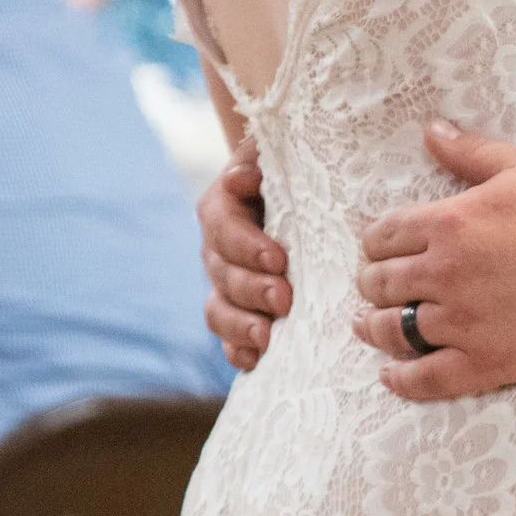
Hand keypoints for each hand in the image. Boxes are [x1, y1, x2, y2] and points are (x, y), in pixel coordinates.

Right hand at [200, 138, 287, 370]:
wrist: (297, 196)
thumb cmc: (293, 172)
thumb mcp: (279, 156)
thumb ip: (261, 159)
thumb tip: (241, 177)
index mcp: (222, 208)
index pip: (223, 227)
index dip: (246, 246)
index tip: (278, 259)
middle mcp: (217, 249)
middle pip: (223, 274)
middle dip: (252, 290)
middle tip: (284, 299)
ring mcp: (225, 284)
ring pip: (219, 310)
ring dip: (241, 325)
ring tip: (267, 337)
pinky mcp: (239, 312)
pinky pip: (228, 337)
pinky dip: (238, 350)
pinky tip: (255, 360)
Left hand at [353, 122, 515, 398]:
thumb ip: (470, 154)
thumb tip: (431, 131)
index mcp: (449, 223)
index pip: (383, 236)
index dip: (375, 244)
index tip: (379, 251)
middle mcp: (445, 274)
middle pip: (381, 284)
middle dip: (373, 284)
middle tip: (376, 288)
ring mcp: (464, 323)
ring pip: (394, 332)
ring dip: (375, 329)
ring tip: (369, 328)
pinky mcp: (488, 362)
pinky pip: (428, 379)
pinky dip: (402, 380)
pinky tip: (393, 375)